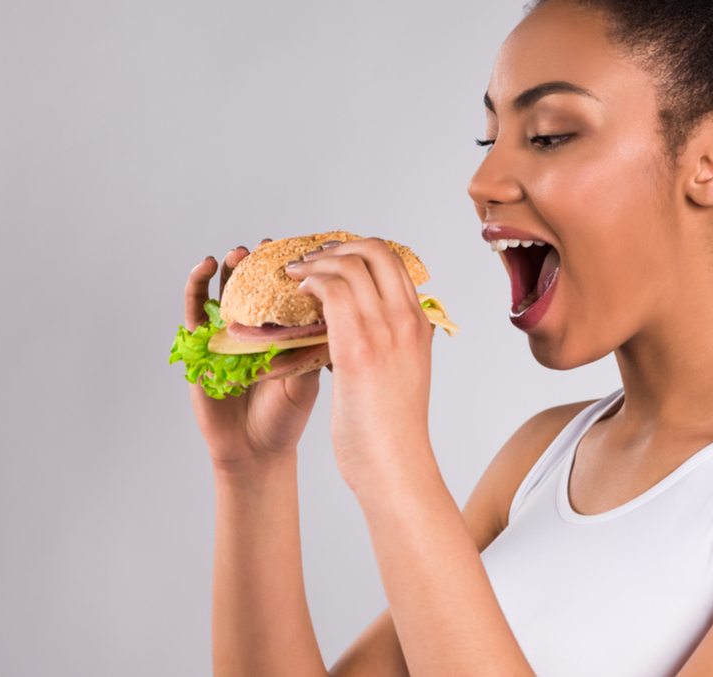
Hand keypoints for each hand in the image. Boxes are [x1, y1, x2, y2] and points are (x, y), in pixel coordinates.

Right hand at [184, 244, 321, 470]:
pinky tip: (206, 267)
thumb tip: (332, 314)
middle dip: (260, 261)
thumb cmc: (285, 417)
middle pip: (255, 283)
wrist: (255, 451)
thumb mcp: (307, 380)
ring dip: (230, 267)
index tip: (299, 251)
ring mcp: (226, 334)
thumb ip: (313, 350)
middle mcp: (255, 327)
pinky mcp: (199, 345)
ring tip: (238, 253)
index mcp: (283, 330)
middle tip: (267, 247)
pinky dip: (197, 285)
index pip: (285, 288)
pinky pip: (193, 310)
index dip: (290, 268)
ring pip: (225, 289)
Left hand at [285, 238, 434, 493]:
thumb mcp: (403, 376)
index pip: (394, 263)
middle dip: (337, 246)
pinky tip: (295, 294)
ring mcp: (385, 330)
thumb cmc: (393, 431)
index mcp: (419, 326)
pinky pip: (332, 290)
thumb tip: (366, 334)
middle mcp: (406, 320)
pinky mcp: (358, 346)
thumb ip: (391, 347)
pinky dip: (310, 282)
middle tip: (310, 259)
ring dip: (315, 261)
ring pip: (350, 264)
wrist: (396, 466)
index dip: (359, 251)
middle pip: (375, 250)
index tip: (332, 259)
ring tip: (293, 273)